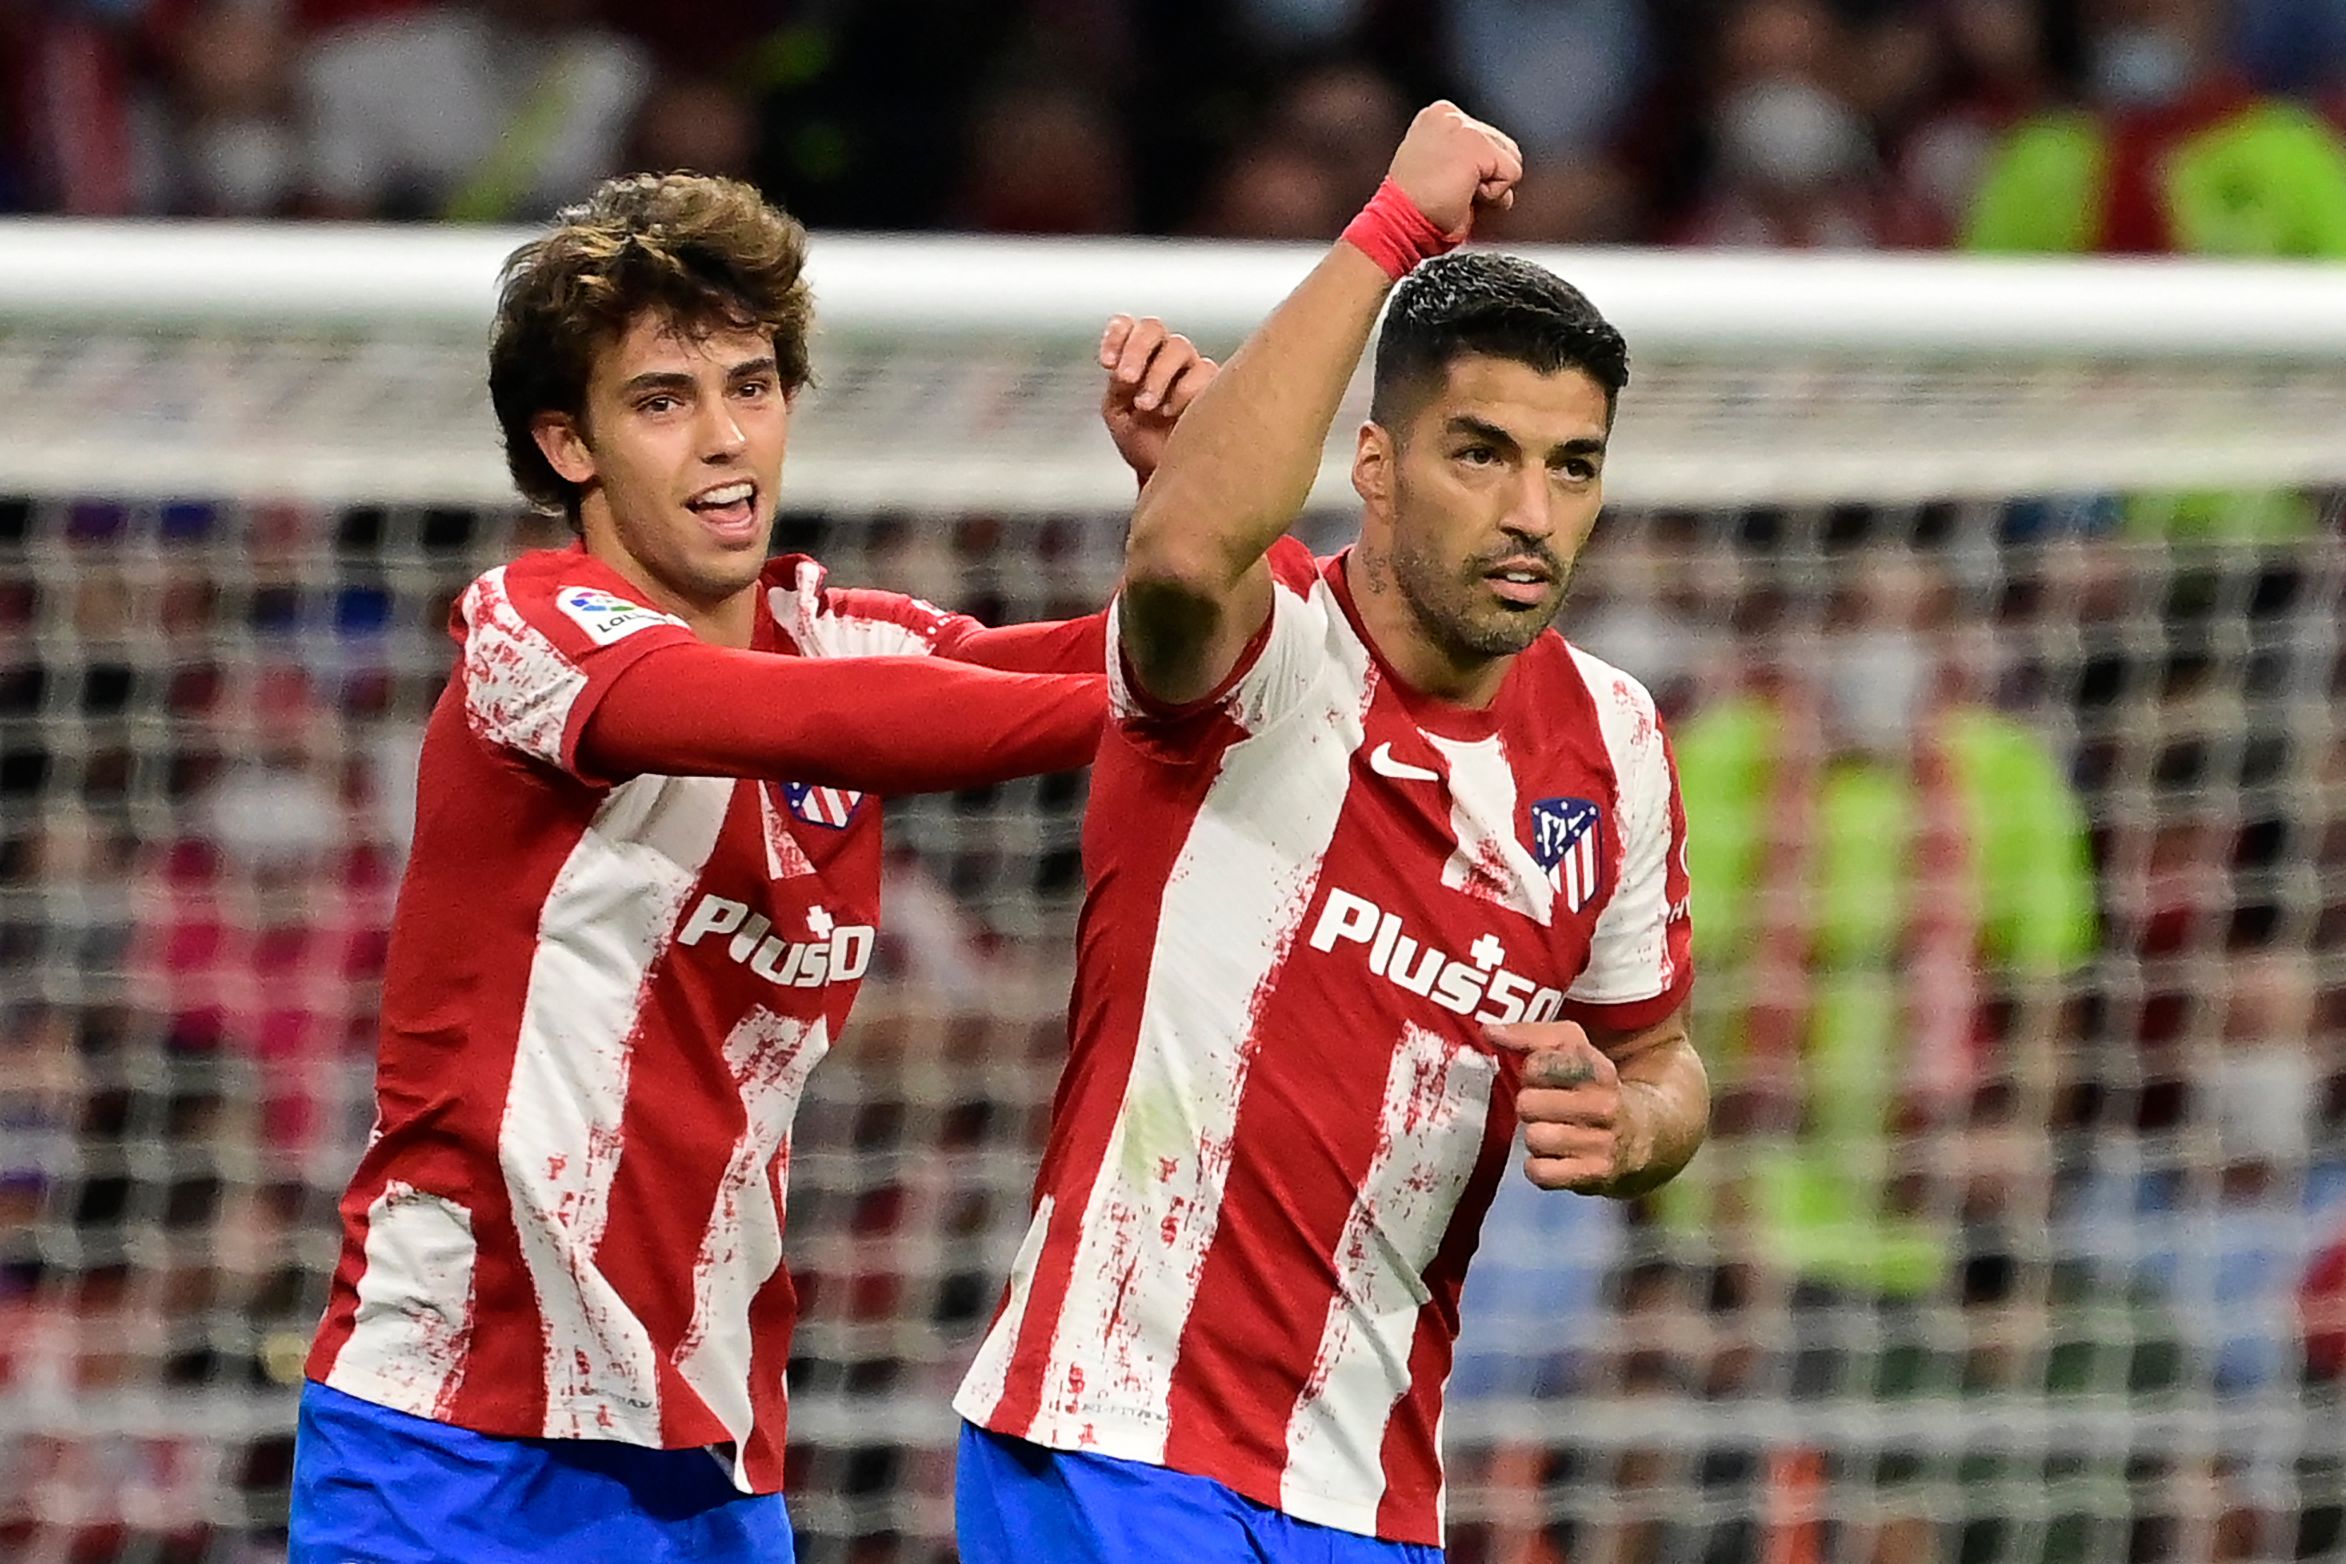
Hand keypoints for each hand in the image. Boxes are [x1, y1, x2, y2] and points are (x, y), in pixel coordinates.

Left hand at [1099, 315, 1218, 486]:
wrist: (1165, 473)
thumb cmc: (1142, 442)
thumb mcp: (1117, 413)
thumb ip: (1116, 388)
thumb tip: (1121, 371)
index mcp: (1135, 357)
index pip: (1126, 326)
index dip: (1116, 336)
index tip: (1106, 362)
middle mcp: (1163, 356)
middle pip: (1152, 328)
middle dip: (1136, 350)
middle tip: (1127, 379)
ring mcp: (1189, 368)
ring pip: (1178, 346)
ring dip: (1157, 375)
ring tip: (1147, 406)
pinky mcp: (1212, 385)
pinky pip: (1202, 372)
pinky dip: (1182, 392)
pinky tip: (1171, 412)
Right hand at [1386, 101, 1521, 238]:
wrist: (1397, 223)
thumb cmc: (1413, 209)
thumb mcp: (1437, 168)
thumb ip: (1463, 156)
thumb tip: (1495, 170)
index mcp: (1437, 116)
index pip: (1486, 140)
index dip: (1476, 173)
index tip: (1445, 184)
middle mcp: (1450, 113)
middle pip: (1504, 147)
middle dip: (1487, 178)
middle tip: (1451, 193)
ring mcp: (1463, 126)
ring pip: (1510, 161)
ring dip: (1490, 188)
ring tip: (1456, 193)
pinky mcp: (1477, 145)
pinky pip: (1511, 175)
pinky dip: (1493, 196)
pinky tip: (1462, 195)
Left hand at [1485, 1019, 1645, 1193]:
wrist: (1645, 1136)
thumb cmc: (1595, 1088)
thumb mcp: (1575, 1049)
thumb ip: (1530, 1036)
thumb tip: (1489, 1032)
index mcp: (1597, 1069)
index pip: (1537, 1065)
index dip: (1531, 1072)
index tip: (1544, 1078)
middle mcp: (1604, 1105)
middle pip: (1528, 1104)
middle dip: (1530, 1106)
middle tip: (1546, 1108)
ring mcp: (1601, 1143)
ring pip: (1534, 1138)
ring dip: (1535, 1137)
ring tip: (1553, 1131)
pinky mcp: (1594, 1176)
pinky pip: (1540, 1172)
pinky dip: (1540, 1168)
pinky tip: (1553, 1158)